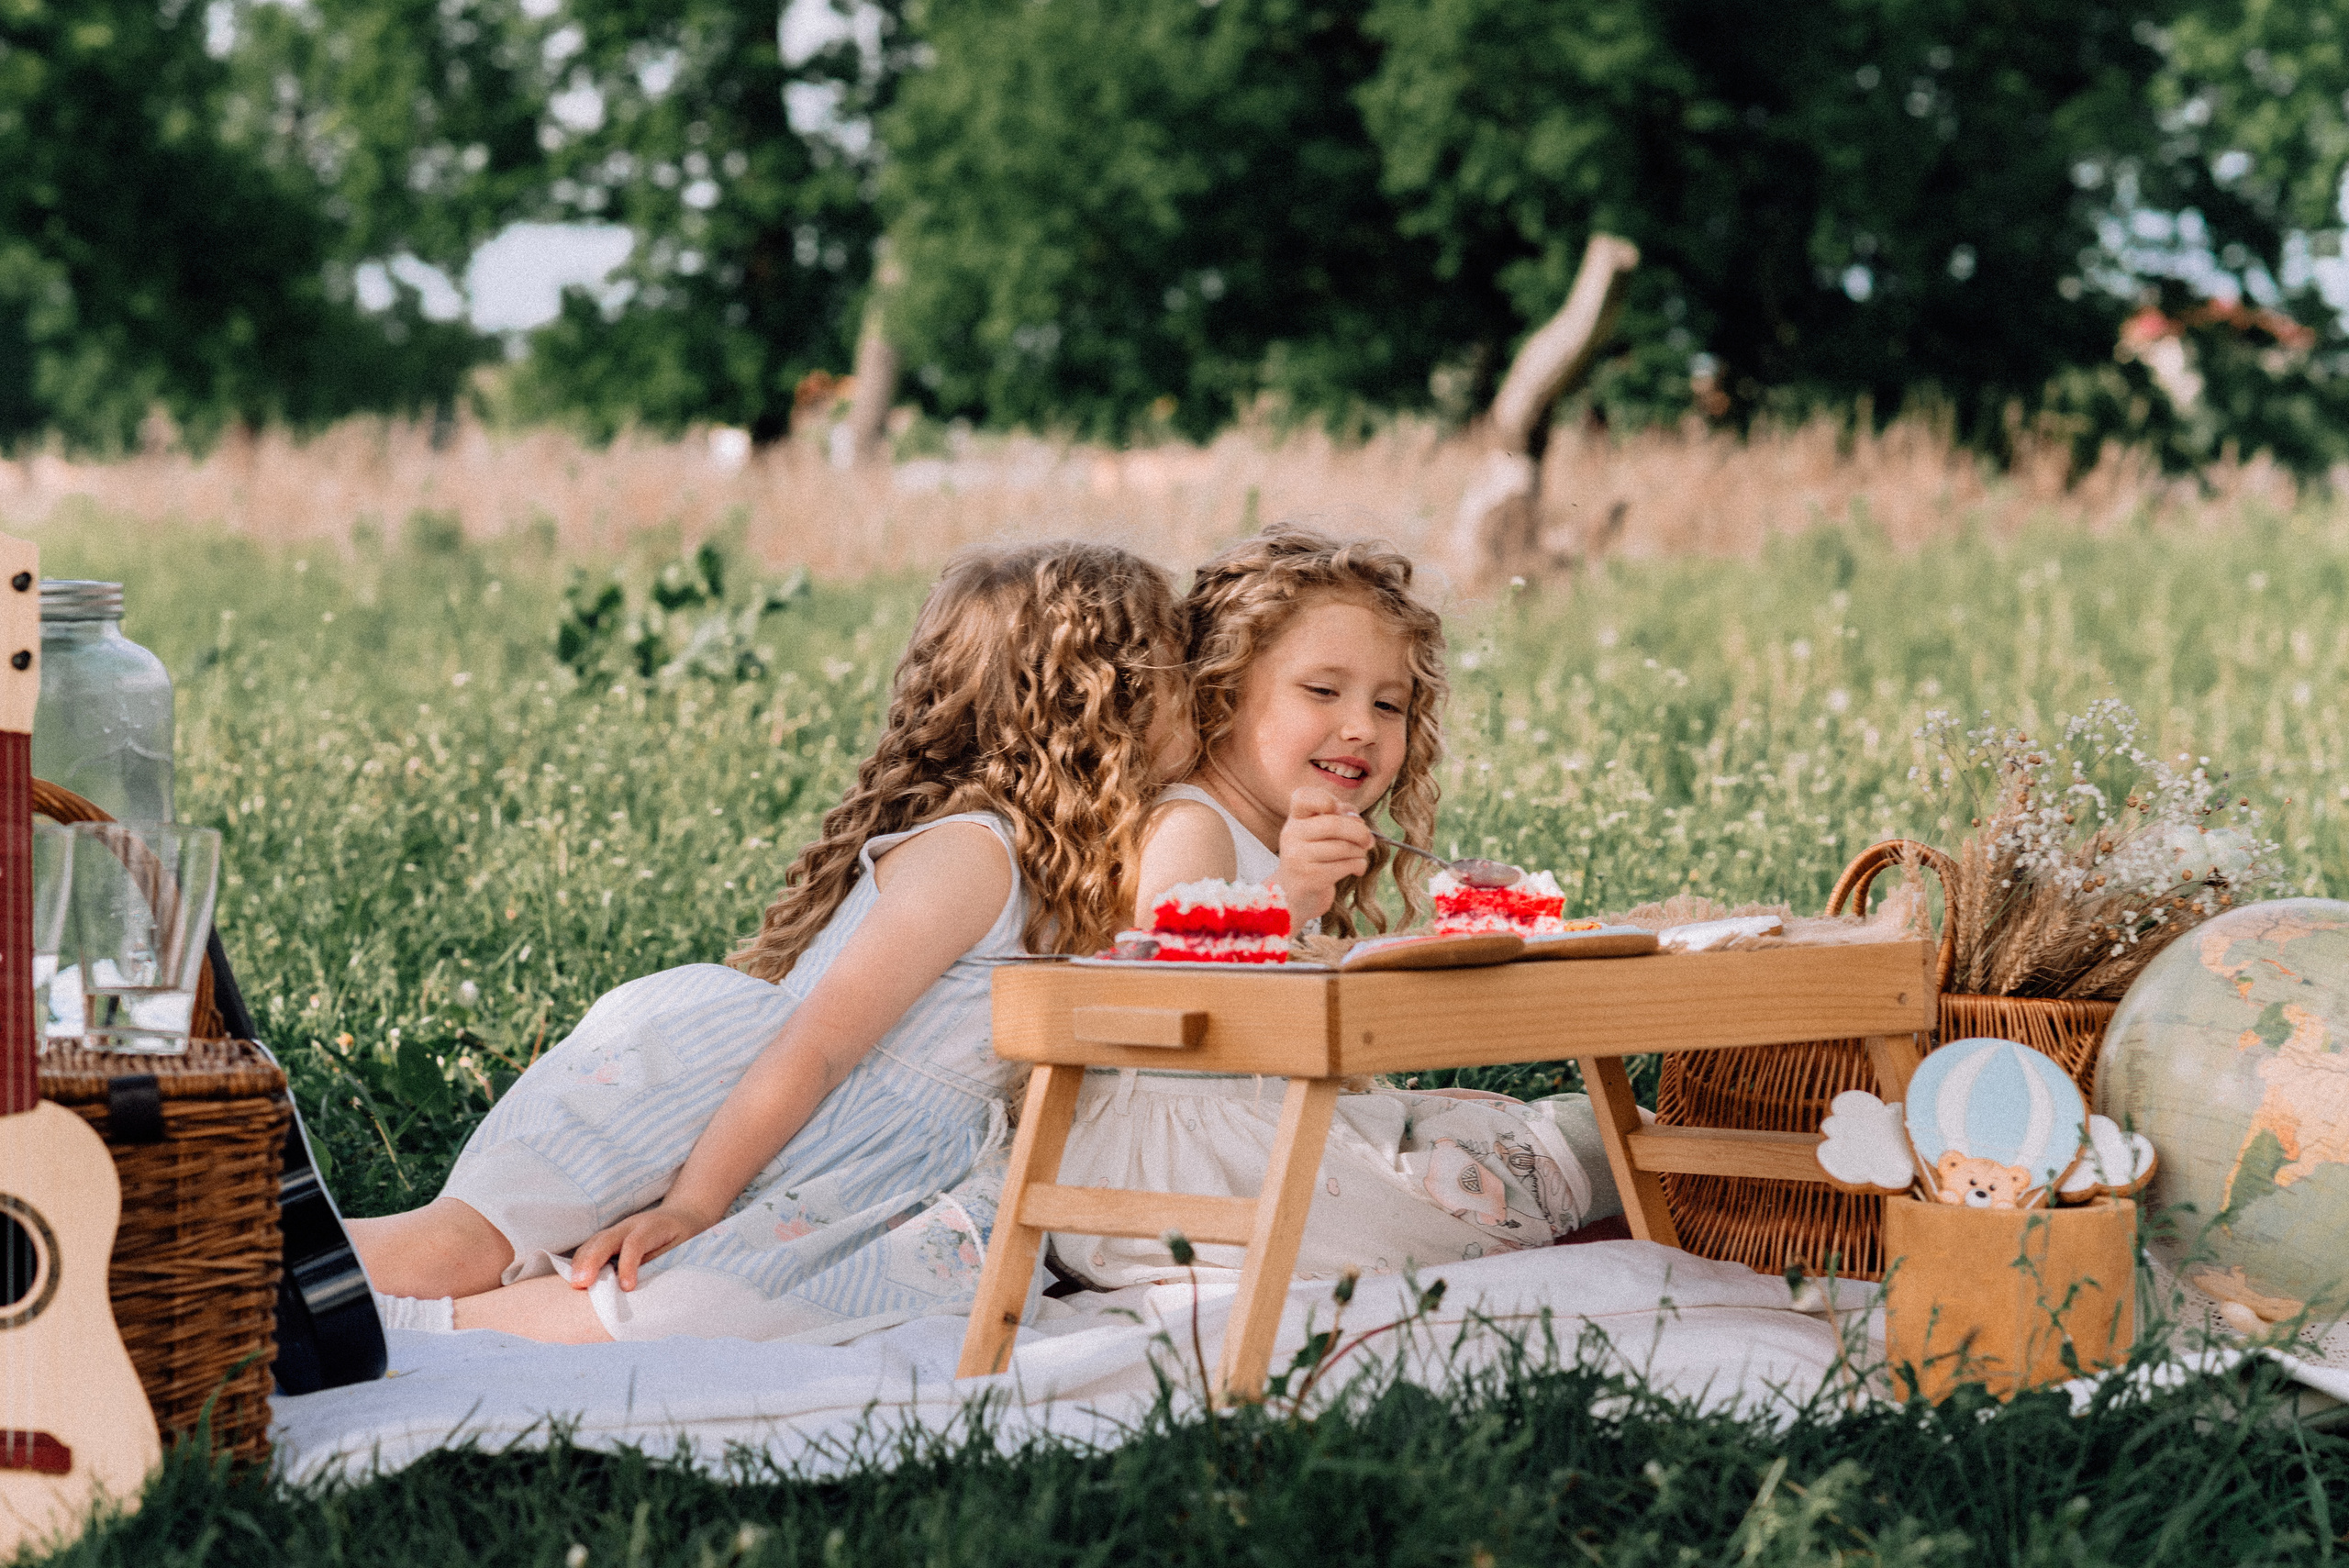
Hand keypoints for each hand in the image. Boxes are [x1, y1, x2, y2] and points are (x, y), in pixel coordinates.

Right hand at [568, 1201, 718, 1292]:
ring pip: (595, 1241)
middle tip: (581, 1283)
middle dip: (593, 1261)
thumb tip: (639, 1289)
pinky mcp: (610, 1237)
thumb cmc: (682, 1240)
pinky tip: (575, 1276)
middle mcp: (631, 1225)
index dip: (629, 1265)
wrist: (683, 1217)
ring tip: (574, 1283)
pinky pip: (592, 1246)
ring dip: (582, 1262)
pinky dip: (582, 1261)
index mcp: (652, 1227)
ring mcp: (618, 1229)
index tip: (626, 1288)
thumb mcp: (679, 1251)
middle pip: (607, 1239)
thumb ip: (659, 1264)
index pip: (635, 1243)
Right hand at [1276, 786, 1374, 924]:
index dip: (1326, 798)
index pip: (1304, 797)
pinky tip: (1356, 869)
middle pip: (1334, 824)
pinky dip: (1359, 866)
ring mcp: (1297, 858)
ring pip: (1343, 847)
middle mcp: (1291, 835)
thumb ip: (1340, 818)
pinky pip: (1345, 866)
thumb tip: (1358, 821)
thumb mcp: (1322, 832)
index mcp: (1295, 818)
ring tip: (1359, 855)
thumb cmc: (1315, 857)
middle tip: (1369, 840)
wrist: (1295, 894)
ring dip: (1360, 852)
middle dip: (1360, 832)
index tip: (1336, 810)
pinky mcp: (1308, 879)